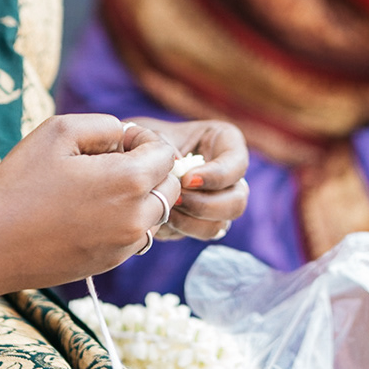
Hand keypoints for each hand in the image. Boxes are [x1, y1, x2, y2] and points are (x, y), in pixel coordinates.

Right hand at [0, 114, 179, 296]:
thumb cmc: (19, 182)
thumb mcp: (59, 131)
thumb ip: (105, 125)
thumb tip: (126, 137)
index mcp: (131, 180)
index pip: (167, 154)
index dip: (145, 140)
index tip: (116, 140)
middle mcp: (137, 217)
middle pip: (168, 186)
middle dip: (149, 168)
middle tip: (109, 162)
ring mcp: (125, 245)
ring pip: (154, 213)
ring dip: (139, 196)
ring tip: (96, 187)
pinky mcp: (110, 263)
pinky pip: (135, 235)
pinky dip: (124, 220)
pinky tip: (86, 212)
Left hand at [131, 118, 249, 241]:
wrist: (130, 160)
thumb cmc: (144, 139)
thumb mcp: (154, 135)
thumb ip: (167, 149)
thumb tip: (178, 169)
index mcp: (225, 142)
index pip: (238, 164)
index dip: (217, 176)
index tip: (187, 179)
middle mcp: (228, 175)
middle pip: (237, 200)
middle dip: (206, 205)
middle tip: (177, 199)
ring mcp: (219, 200)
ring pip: (222, 223)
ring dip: (193, 221)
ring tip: (167, 208)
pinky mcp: (203, 220)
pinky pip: (202, 233)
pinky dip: (183, 228)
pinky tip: (163, 217)